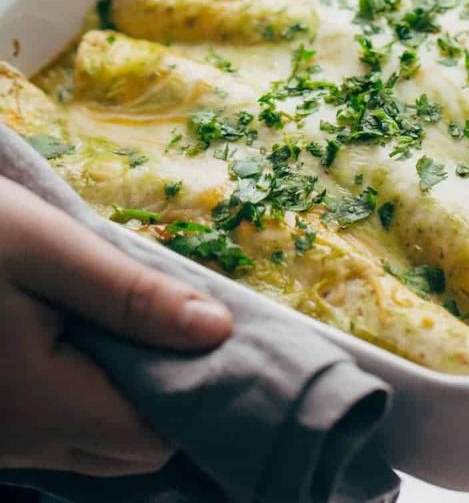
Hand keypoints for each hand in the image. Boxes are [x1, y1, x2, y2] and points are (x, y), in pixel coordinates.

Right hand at [0, 177, 232, 476]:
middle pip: (129, 448)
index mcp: (41, 406)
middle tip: (174, 322)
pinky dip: (91, 393)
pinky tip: (90, 338)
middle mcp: (17, 443)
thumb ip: (133, 296)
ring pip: (94, 442)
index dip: (197, 390)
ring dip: (129, 393)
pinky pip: (60, 429)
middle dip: (168, 392)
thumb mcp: (48, 250)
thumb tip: (219, 330)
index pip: (155, 434)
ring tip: (132, 324)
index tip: (215, 337)